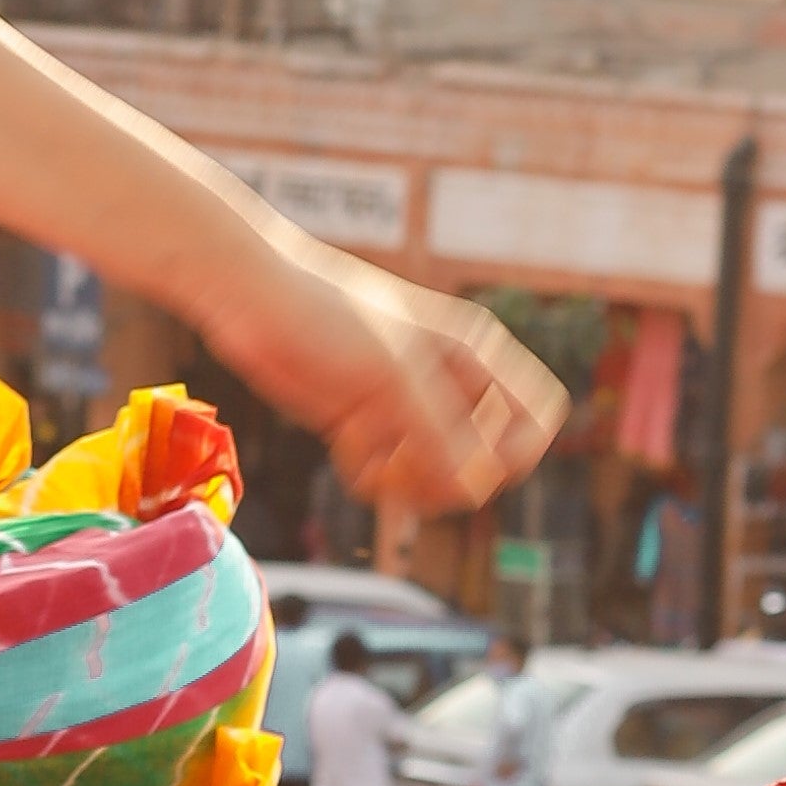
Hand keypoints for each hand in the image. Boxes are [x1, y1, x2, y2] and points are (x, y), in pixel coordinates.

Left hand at [217, 248, 566, 515]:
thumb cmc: (327, 314)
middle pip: (485, 463)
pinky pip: (390, 477)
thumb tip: (475, 488)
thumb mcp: (392, 374)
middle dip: (450, 476)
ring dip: (407, 482)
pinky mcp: (364, 425)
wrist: (250, 296)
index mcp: (474, 355)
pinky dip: (370, 474)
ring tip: (373, 454)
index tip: (470, 457)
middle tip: (407, 462)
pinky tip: (345, 440)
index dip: (515, 454)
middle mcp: (447, 383)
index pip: (535, 420)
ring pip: (436, 478)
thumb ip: (440, 433)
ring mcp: (405, 408)